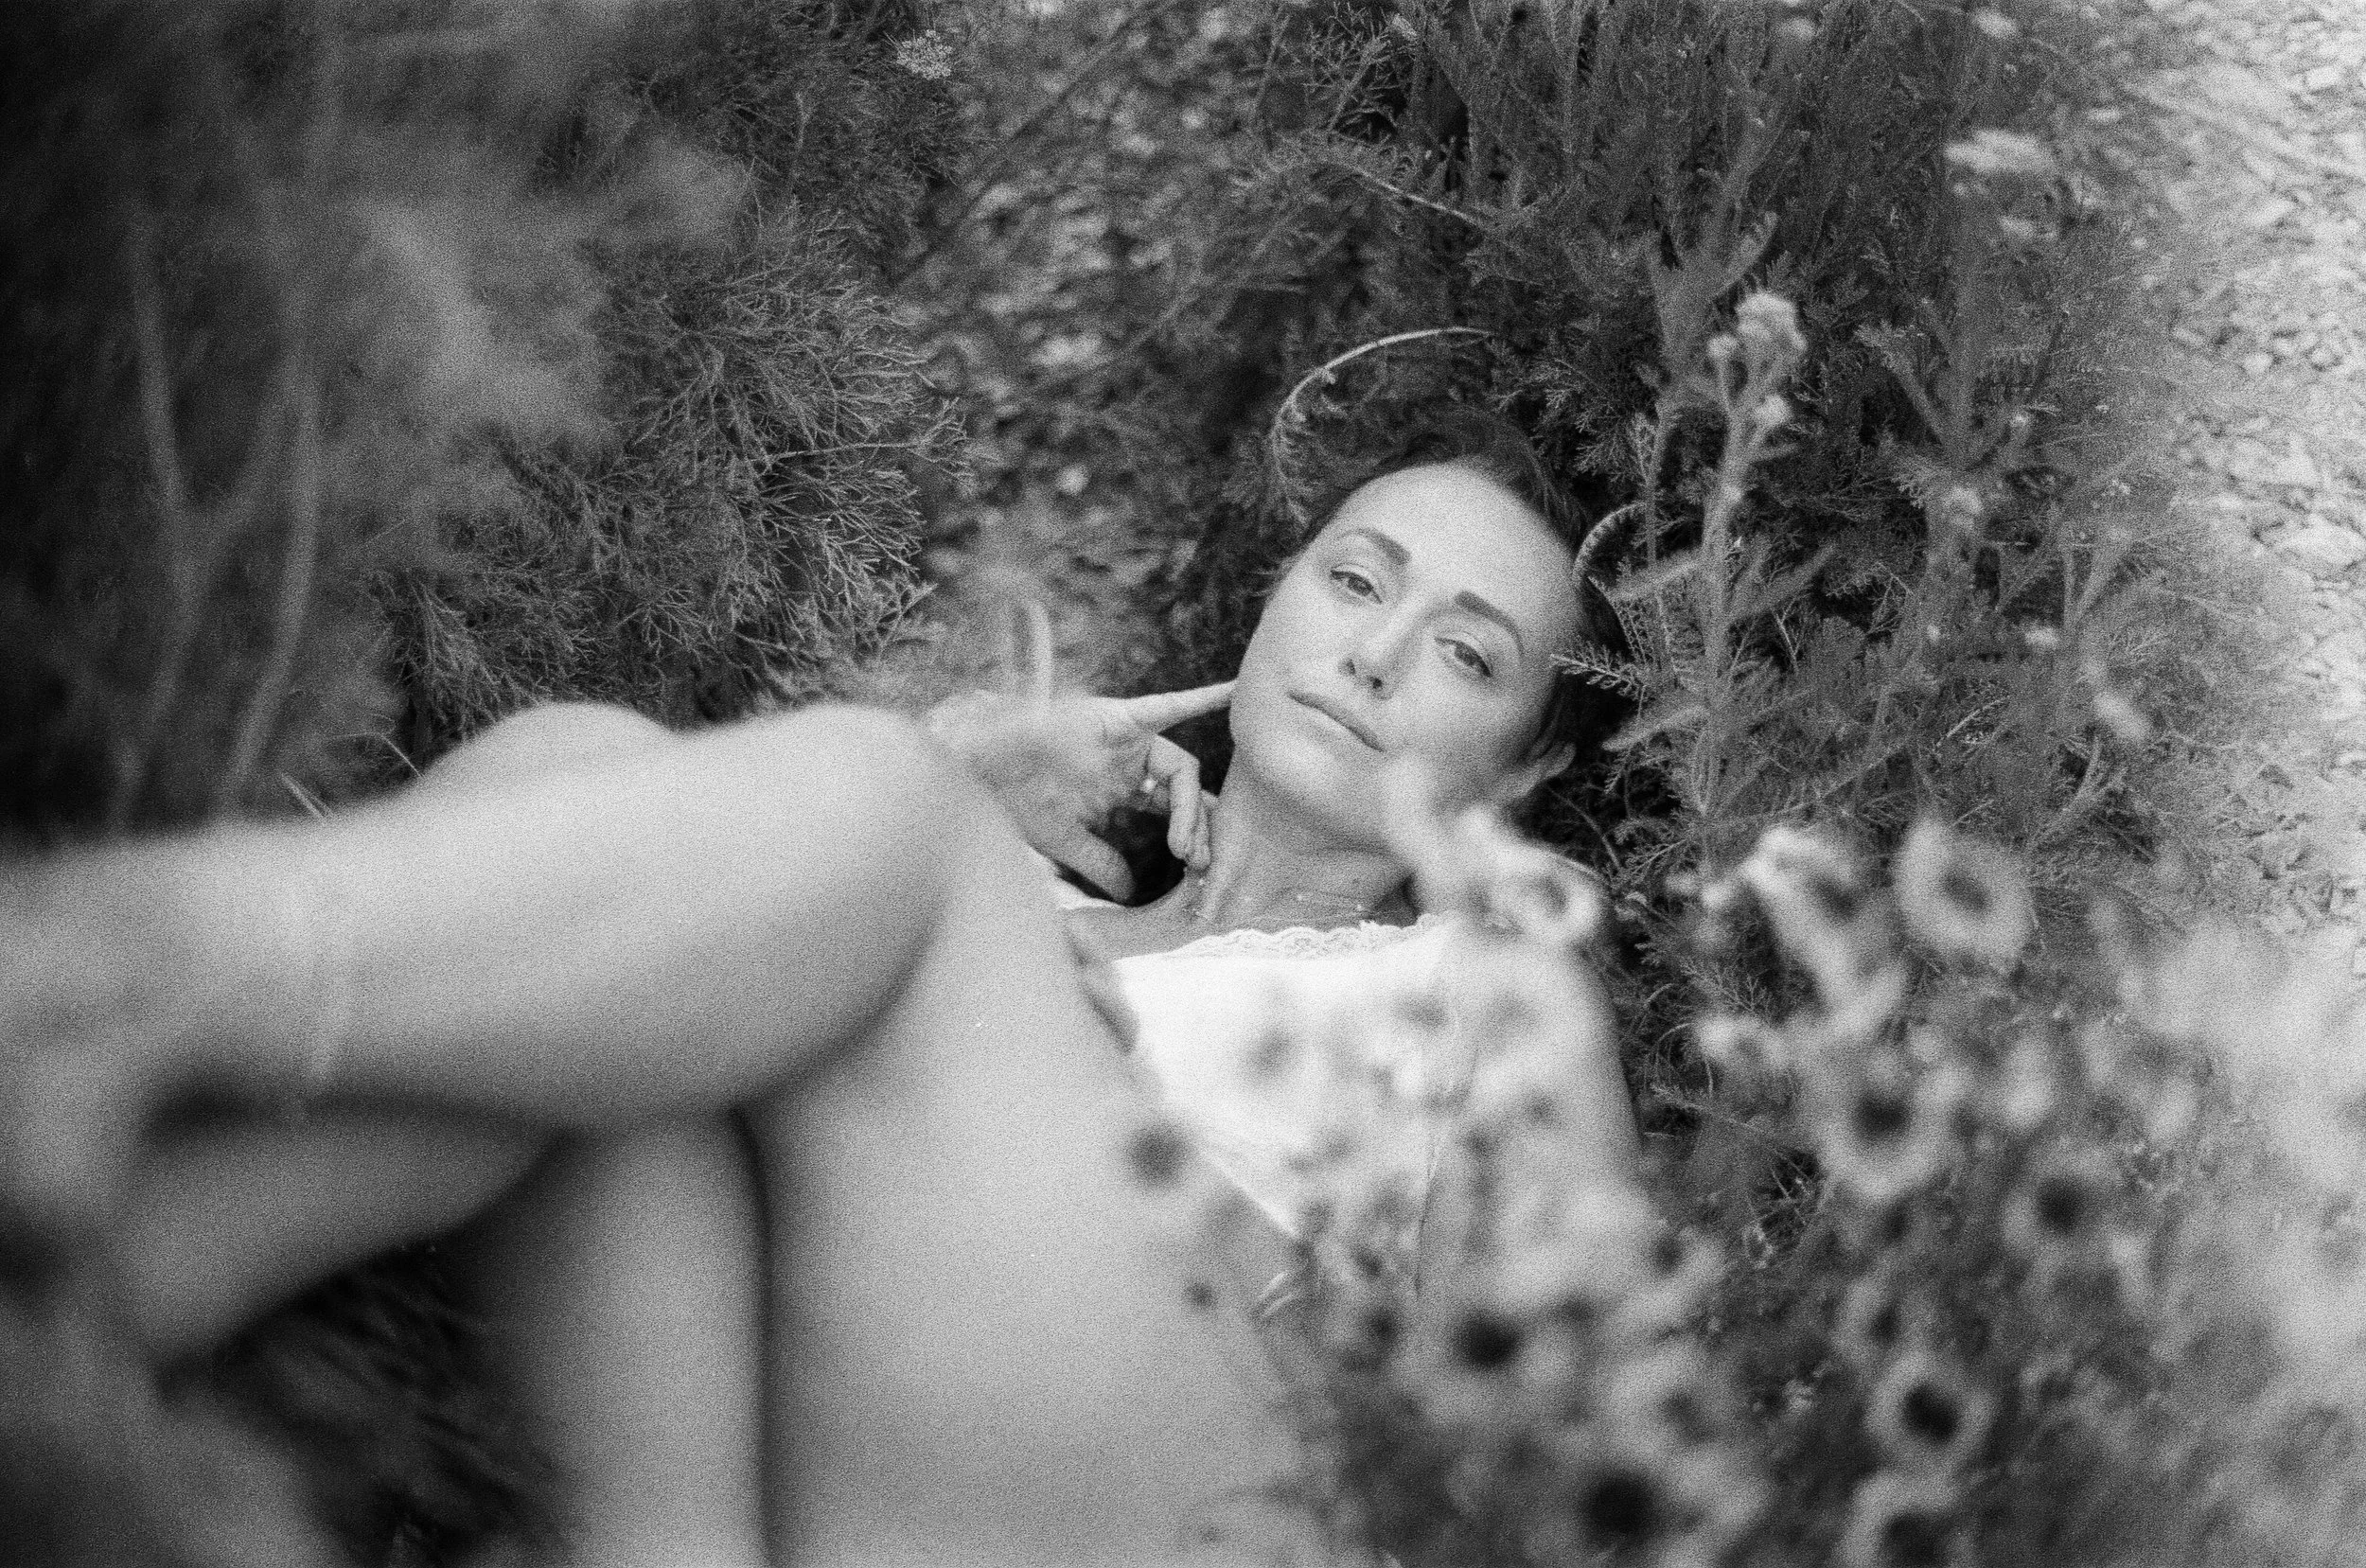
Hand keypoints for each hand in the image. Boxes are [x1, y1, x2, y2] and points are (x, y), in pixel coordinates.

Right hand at [925, 650, 1231, 902]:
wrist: (981, 767)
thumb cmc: (1016, 798)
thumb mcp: (1065, 840)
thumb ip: (1100, 862)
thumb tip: (1129, 893)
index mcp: (1122, 790)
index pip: (1172, 813)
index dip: (1189, 838)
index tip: (1196, 870)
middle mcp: (1131, 763)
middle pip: (1184, 793)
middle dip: (1196, 828)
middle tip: (1198, 863)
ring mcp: (1127, 740)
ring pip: (1180, 769)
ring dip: (1191, 806)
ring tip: (1188, 845)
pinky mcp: (1119, 718)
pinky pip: (1166, 707)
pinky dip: (1199, 698)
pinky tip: (1233, 690)